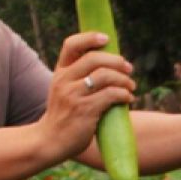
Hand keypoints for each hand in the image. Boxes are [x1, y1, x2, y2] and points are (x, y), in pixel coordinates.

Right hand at [40, 32, 135, 161]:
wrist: (50, 142)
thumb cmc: (63, 116)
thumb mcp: (64, 91)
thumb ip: (79, 78)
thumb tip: (112, 65)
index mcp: (59, 72)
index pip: (71, 45)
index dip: (90, 37)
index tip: (107, 39)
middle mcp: (64, 80)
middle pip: (94, 58)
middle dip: (117, 61)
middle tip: (129, 68)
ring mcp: (73, 95)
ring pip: (105, 75)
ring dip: (124, 79)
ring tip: (131, 87)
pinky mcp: (84, 110)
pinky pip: (111, 95)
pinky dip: (124, 95)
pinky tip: (128, 99)